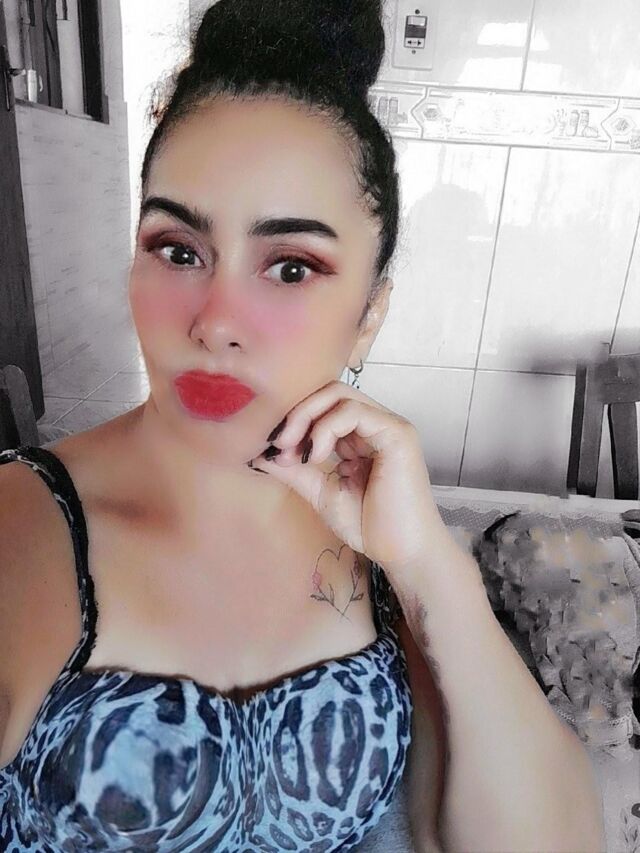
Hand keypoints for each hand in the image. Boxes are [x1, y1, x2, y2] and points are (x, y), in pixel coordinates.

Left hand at [249, 380, 445, 573]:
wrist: (400, 552)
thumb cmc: (369, 525)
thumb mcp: (319, 491)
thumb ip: (293, 469)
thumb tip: (257, 452)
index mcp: (360, 435)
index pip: (323, 404)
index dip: (294, 419)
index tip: (273, 449)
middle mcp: (375, 424)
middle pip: (328, 391)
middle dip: (297, 412)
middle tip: (279, 443)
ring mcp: (388, 425)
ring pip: (339, 394)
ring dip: (307, 418)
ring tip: (295, 453)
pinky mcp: (397, 433)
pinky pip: (354, 411)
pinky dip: (326, 428)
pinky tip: (317, 456)